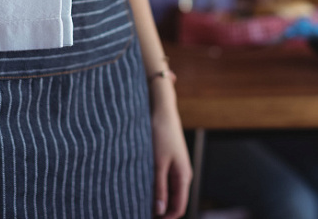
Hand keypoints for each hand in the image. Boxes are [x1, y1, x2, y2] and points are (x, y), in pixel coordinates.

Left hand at [149, 80, 191, 217]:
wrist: (160, 109)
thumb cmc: (160, 133)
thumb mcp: (157, 163)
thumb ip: (159, 187)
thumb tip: (160, 211)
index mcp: (183, 176)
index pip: (178, 208)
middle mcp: (182, 175)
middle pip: (172, 202)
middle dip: (158, 211)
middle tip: (136, 211)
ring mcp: (174, 168)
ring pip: (166, 192)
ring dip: (153, 198)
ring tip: (134, 200)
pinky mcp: (167, 162)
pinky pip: (161, 182)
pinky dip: (151, 187)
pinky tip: (137, 185)